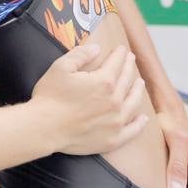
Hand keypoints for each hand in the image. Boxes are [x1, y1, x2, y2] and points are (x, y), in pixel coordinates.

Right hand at [28, 44, 150, 155]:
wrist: (44, 128)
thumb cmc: (50, 97)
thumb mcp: (61, 67)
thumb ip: (80, 55)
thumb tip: (97, 48)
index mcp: (104, 81)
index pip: (116, 63)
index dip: (119, 54)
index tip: (121, 49)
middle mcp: (115, 101)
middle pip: (127, 80)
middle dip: (129, 67)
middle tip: (131, 60)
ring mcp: (116, 121)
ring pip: (134, 102)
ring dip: (138, 90)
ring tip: (139, 83)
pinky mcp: (113, 139)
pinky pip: (133, 130)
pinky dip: (140, 123)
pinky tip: (143, 118)